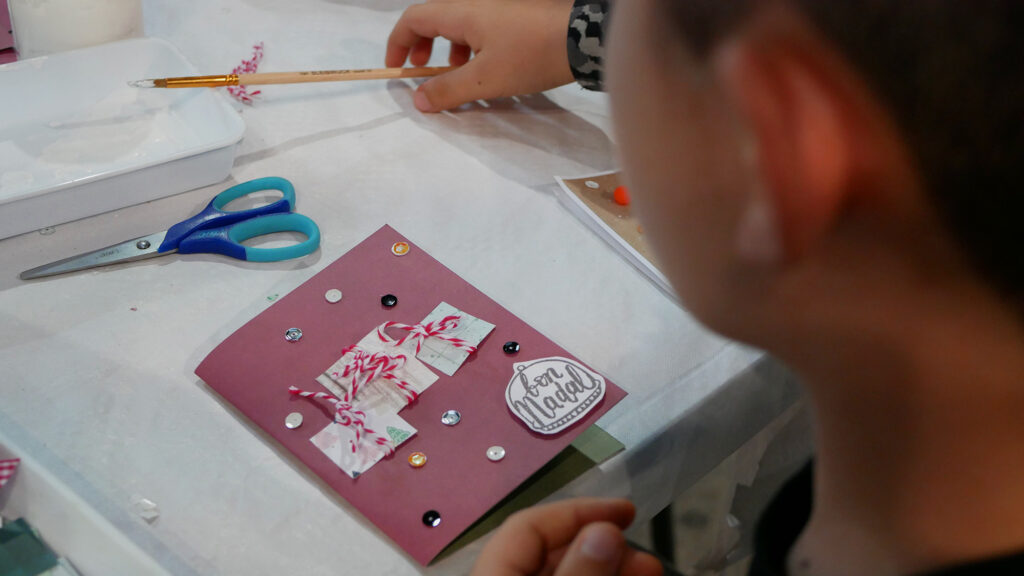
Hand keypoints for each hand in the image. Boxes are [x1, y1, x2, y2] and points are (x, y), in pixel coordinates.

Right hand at [386, 0, 576, 111]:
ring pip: (460, 27)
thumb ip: (448, 90)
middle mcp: (476, 5)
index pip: (414, 19)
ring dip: (450, 52)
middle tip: (424, 72)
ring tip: (459, 77)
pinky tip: (489, 72)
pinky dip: (474, 50)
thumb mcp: (485, 79)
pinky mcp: (516, 20)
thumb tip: (418, 99)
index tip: (396, 70)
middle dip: (423, 47)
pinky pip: (482, 31)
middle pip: (435, 20)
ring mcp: (498, 11)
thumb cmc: (529, 56)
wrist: (582, 39)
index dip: (398, 43)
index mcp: (461, 12)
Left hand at [469, 498, 663, 575]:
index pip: (528, 525)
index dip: (578, 511)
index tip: (627, 510)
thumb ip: (579, 573)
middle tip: (645, 556)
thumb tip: (605, 531)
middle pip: (551, 553)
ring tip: (650, 571)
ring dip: (610, 570)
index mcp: (491, 574)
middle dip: (604, 546)